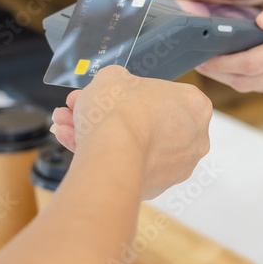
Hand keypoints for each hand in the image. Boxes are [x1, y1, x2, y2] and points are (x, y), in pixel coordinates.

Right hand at [51, 66, 212, 198]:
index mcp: (194, 105)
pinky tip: (75, 144)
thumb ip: (117, 79)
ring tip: (68, 126)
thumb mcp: (112, 76)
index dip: (127, 92)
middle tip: (84, 108)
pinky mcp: (157, 187)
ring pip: (135, 145)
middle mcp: (194, 138)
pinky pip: (129, 166)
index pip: (162, 94)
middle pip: (146, 121)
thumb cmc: (120, 112)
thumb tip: (112, 84)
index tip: (106, 93)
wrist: (112, 156)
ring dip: (101, 134)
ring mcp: (177, 166)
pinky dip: (105, 156)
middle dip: (111, 114)